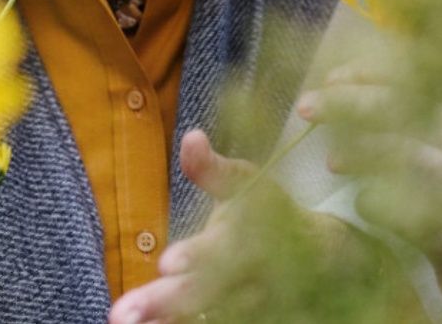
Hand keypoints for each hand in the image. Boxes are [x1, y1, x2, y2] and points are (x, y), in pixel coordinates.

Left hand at [109, 129, 255, 323]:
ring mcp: (249, 307)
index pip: (224, 246)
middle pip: (208, 291)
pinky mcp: (249, 319)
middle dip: (168, 301)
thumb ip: (213, 169)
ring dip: (168, 322)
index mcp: (250, 233)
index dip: (198, 256)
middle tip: (123, 314)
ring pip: (210, 317)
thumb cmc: (269, 212)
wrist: (317, 257)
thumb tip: (190, 137)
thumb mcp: (246, 183)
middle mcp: (250, 276)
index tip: (166, 263)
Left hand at [297, 64, 441, 322]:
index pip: (418, 72)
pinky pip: (393, 206)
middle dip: (345, 102)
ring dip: (353, 153)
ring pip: (391, 150)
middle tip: (308, 106)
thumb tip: (369, 90)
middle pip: (397, 105)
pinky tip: (365, 204)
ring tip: (332, 160)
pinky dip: (372, 203)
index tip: (335, 77)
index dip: (368, 72)